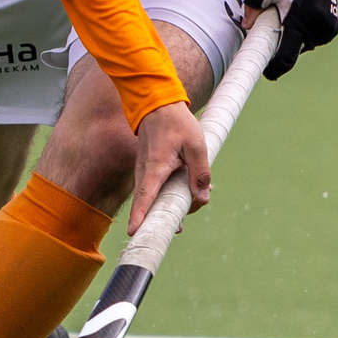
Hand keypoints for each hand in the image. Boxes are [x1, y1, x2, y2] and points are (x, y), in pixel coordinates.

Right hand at [128, 100, 210, 232]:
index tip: (134, 232)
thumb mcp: (196, 145)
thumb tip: (202, 199)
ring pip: (153, 198)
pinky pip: (155, 190)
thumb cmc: (177, 123)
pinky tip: (185, 195)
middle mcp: (145, 172)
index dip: (140, 216)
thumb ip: (200, 173)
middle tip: (180, 227)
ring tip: (188, 210)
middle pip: (149, 204)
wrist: (157, 105)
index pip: (145, 196)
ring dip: (168, 207)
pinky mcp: (148, 171)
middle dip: (163, 218)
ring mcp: (144, 172)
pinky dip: (167, 196)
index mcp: (156, 167)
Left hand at [244, 0, 337, 80]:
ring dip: (296, 34)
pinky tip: (306, 9)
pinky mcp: (334, 25)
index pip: (285, 58)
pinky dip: (307, 29)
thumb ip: (254, 4)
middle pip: (294, 51)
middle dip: (283, 44)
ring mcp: (327, 28)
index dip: (274, 68)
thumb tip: (247, 25)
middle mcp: (315, 28)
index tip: (266, 71)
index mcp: (298, 20)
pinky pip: (315, 36)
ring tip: (294, 10)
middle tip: (278, 23)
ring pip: (305, 43)